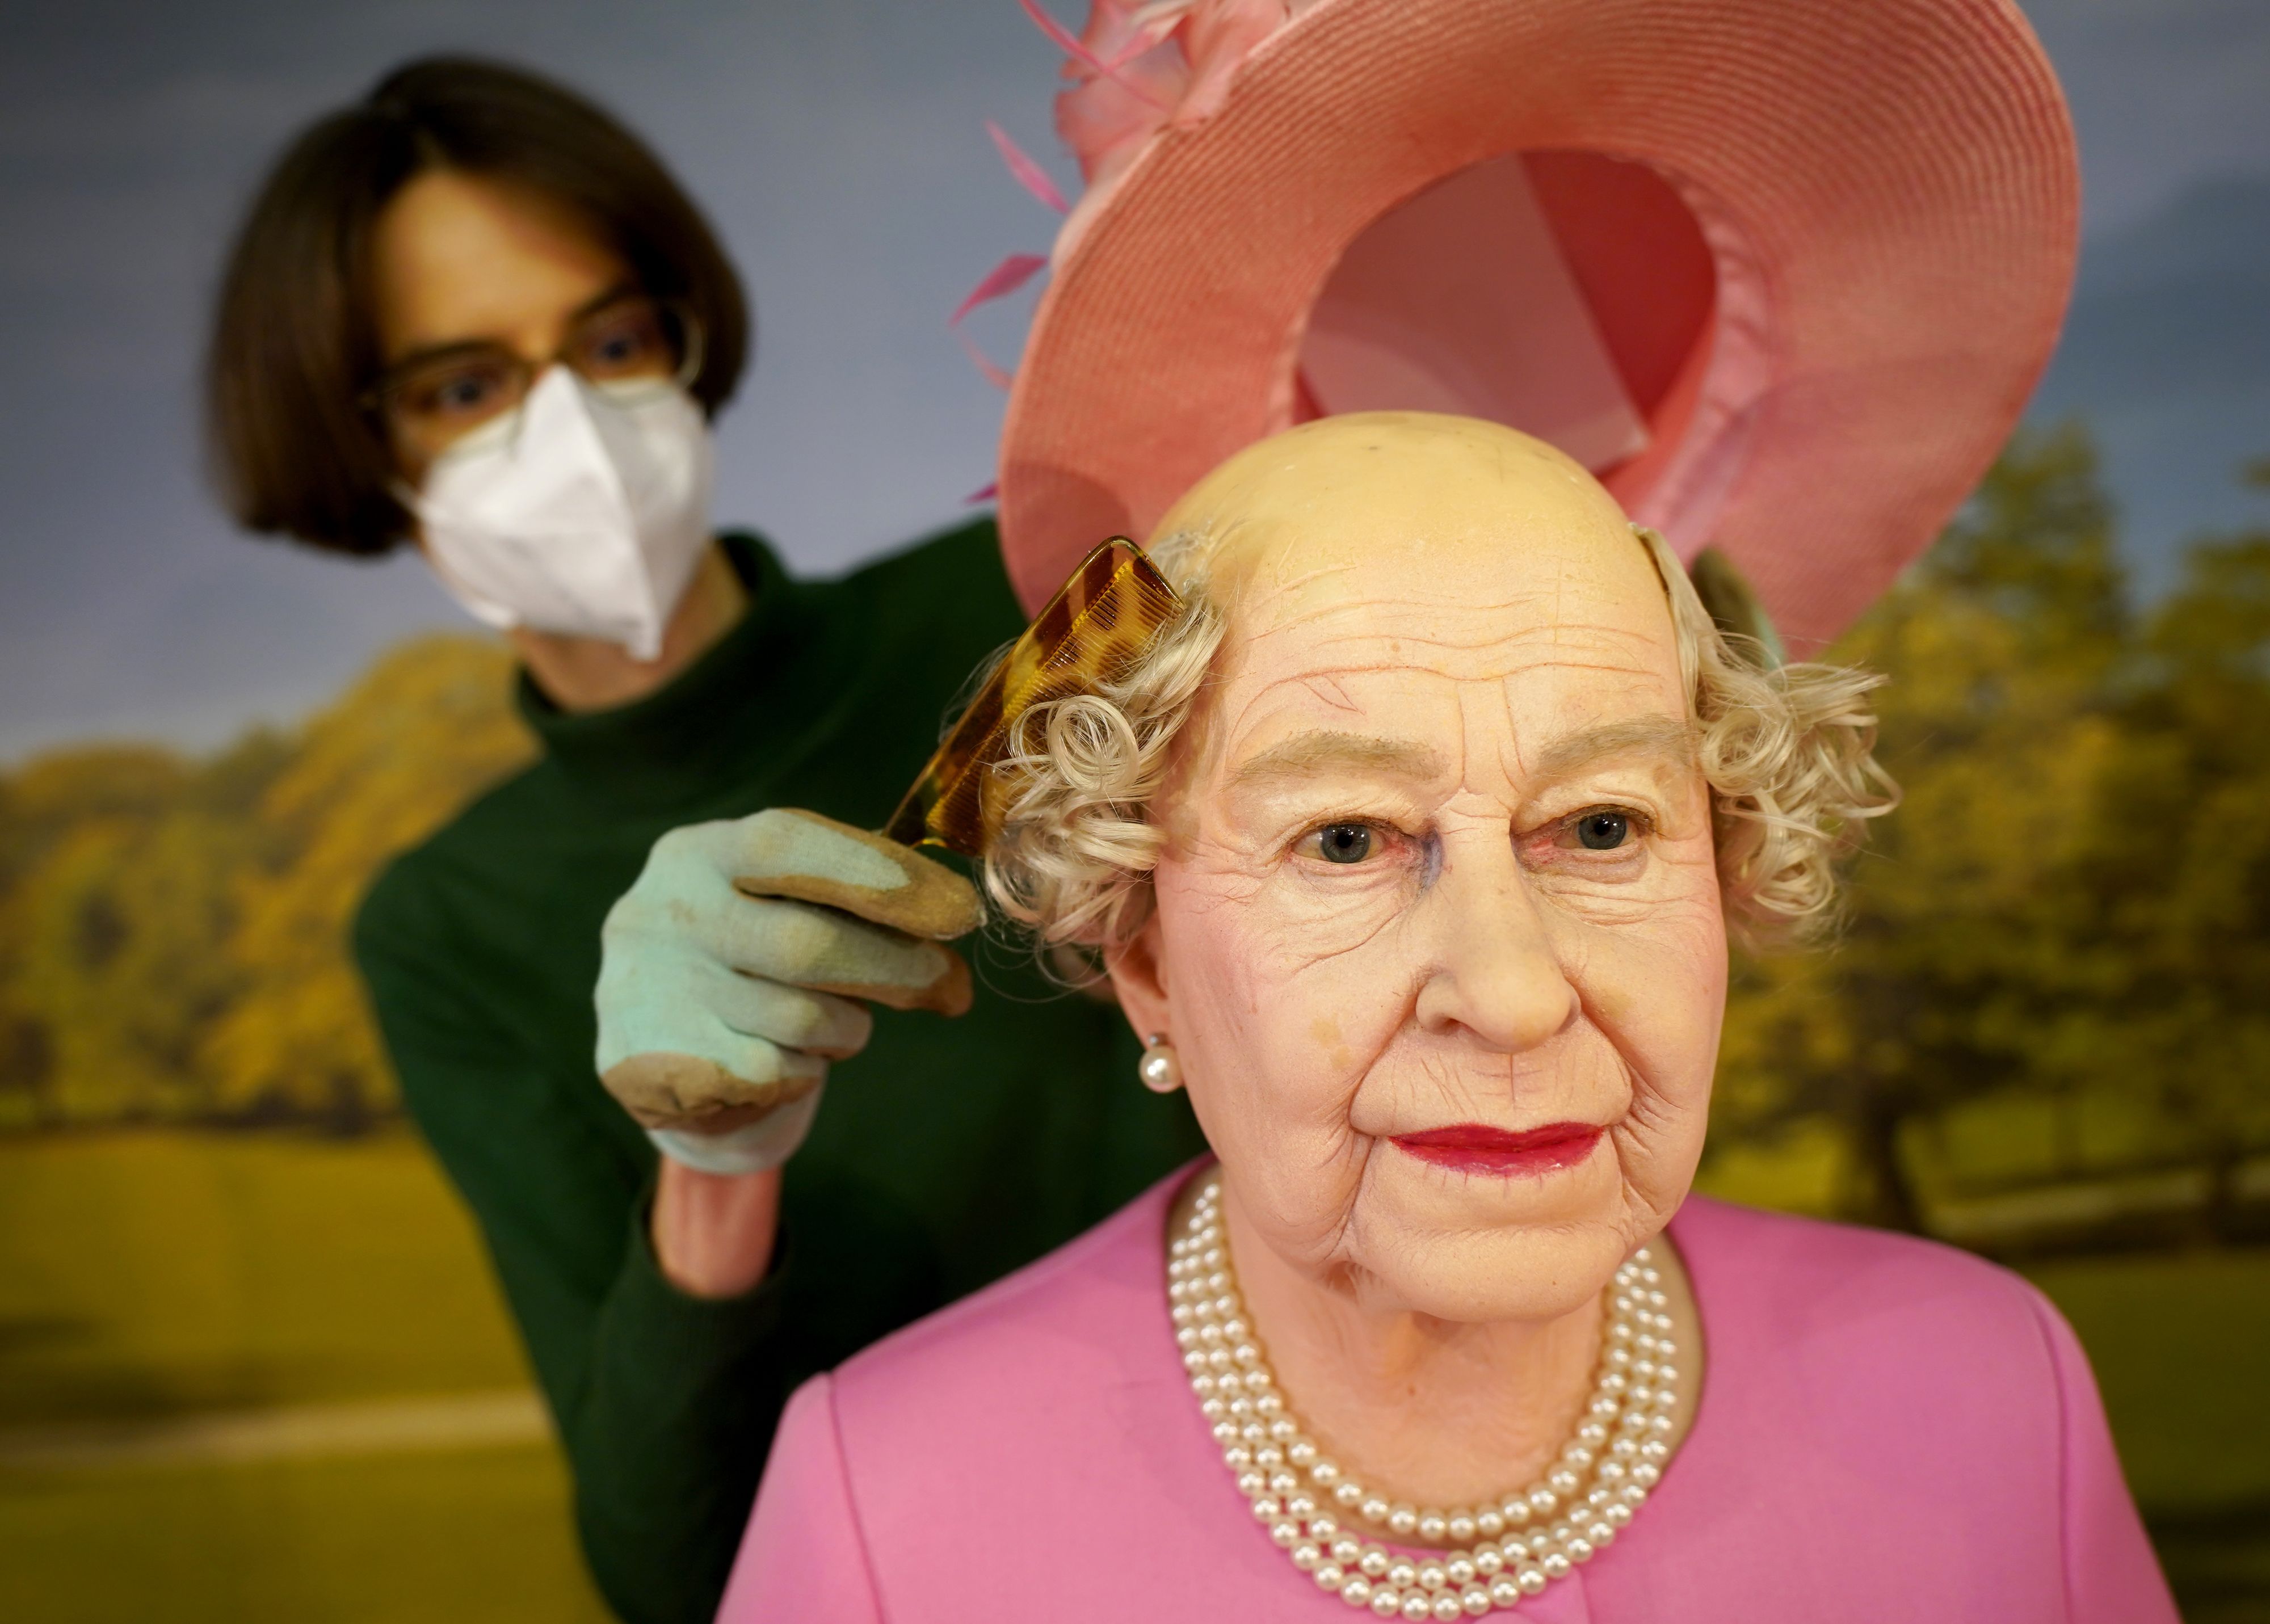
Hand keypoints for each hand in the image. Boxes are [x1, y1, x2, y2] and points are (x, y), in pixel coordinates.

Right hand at [596, 808, 983, 1173]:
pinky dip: (803, 1071)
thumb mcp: (779, 903)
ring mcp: (651, 991)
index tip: (959, 912)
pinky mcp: (647, 1066)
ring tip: (839, 1027)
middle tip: (955, 990)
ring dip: (847, 1029)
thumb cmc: (747, 955)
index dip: (882, 876)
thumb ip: (850, 895)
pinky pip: (772, 1074)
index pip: (791, 845)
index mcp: (700, 853)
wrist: (651, 1044)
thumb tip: (953, 915)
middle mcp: (664, 912)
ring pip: (799, 1020)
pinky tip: (785, 1061)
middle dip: (899, 970)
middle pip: (805, 944)